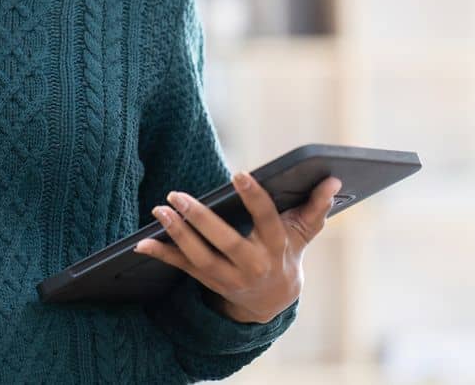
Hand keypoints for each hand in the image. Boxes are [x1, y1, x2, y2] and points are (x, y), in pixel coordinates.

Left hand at [134, 171, 342, 323]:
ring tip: (160, 210)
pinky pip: (182, 268)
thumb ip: (316, 207)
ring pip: (200, 257)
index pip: (267, 221)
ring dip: (177, 234)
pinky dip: (161, 255)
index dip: (254, 198)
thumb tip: (333, 179)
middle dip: (201, 220)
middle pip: (225, 243)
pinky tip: (141, 244)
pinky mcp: (207, 281)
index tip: (238, 174)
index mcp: (276, 249)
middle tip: (178, 195)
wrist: (272, 301)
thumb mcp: (303, 234)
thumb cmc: (286, 254)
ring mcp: (228, 277)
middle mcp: (252, 266)